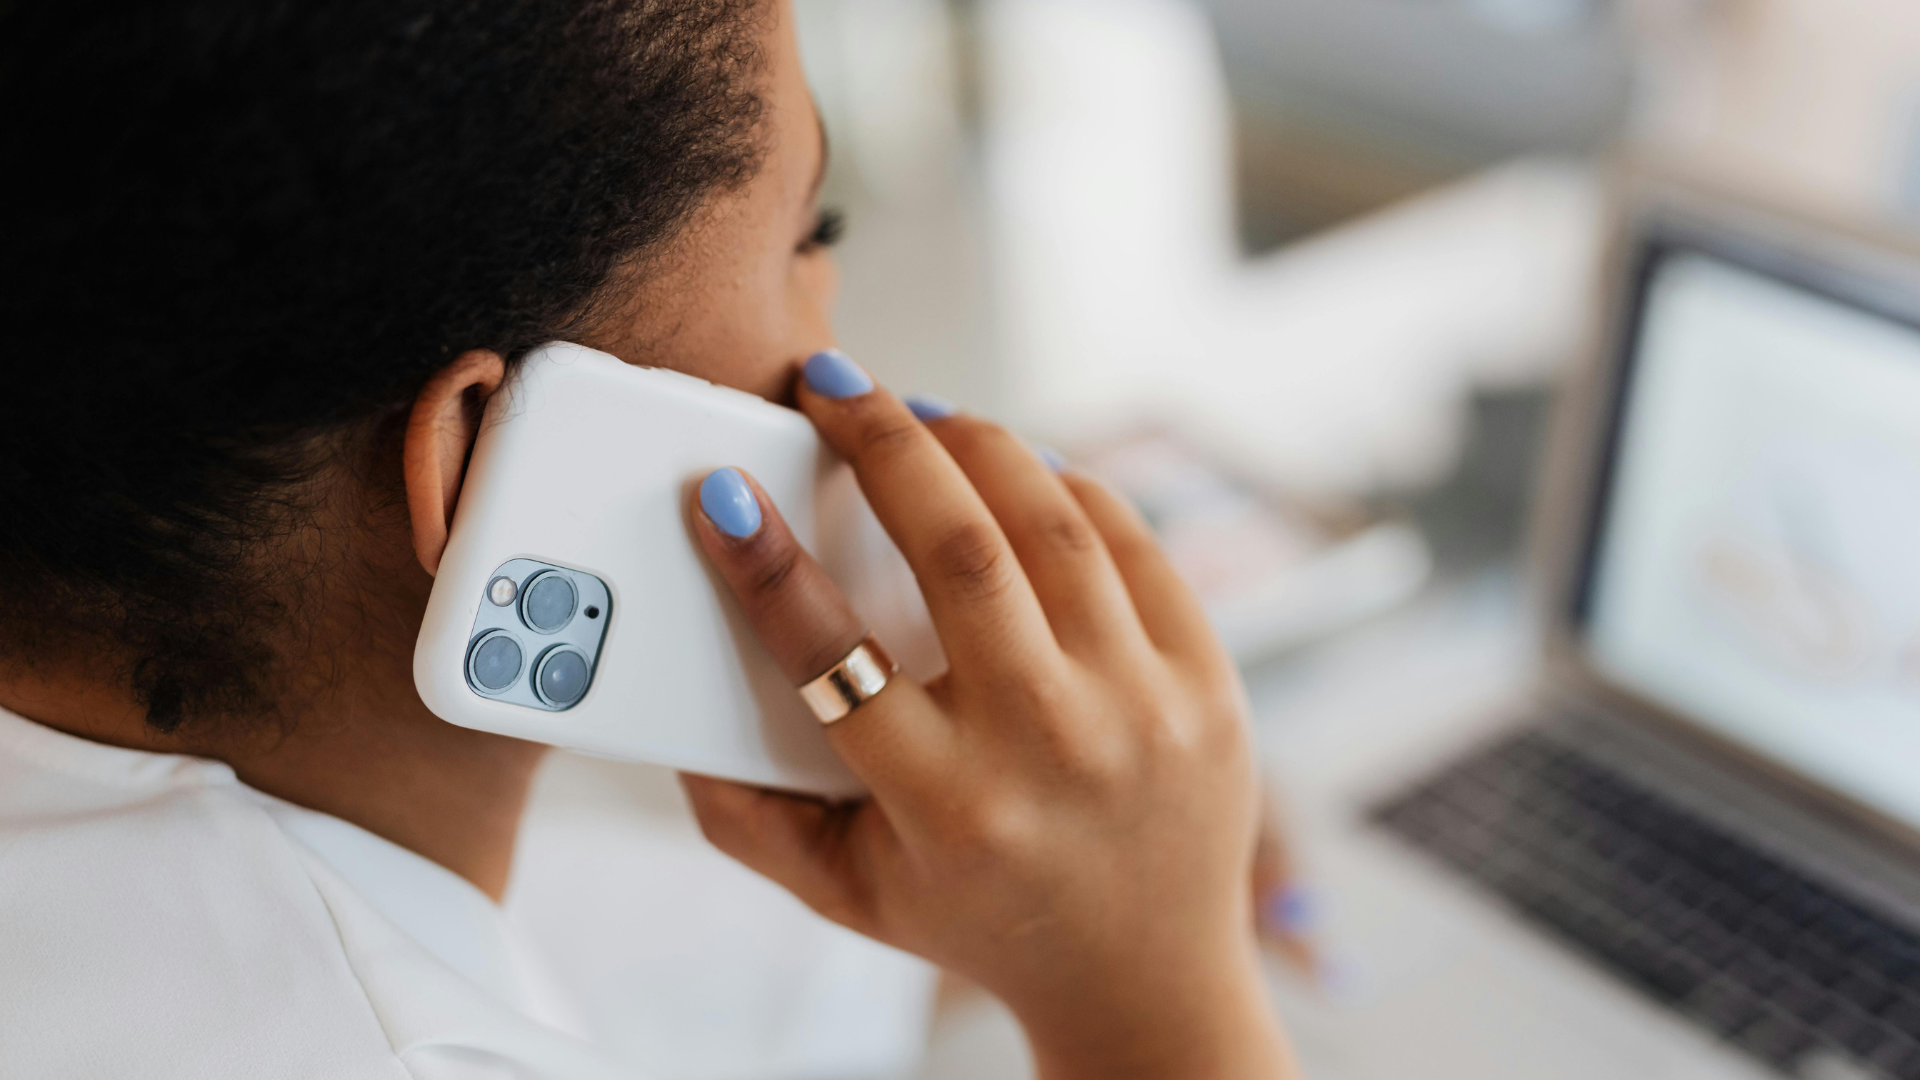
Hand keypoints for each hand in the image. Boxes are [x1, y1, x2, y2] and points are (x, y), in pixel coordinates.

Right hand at [680, 355, 1294, 1079]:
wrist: (1146, 978)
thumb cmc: (979, 918)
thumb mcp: (848, 893)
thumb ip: (748, 819)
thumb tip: (669, 720)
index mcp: (946, 808)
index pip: (832, 656)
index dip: (763, 563)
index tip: (722, 493)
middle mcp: (1050, 747)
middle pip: (956, 546)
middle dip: (878, 439)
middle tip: (828, 384)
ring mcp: (1142, 706)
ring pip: (1049, 519)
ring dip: (971, 440)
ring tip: (914, 412)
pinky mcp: (1207, 679)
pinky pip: (1128, 538)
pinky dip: (1062, 483)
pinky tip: (1010, 466)